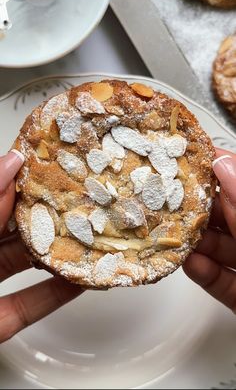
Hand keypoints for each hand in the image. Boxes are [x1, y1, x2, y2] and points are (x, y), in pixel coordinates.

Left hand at [0, 151, 82, 342]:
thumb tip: (8, 163)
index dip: (17, 179)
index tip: (47, 163)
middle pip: (13, 229)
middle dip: (45, 214)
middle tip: (76, 199)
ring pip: (23, 266)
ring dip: (57, 253)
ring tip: (86, 235)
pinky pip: (28, 305)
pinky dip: (55, 294)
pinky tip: (79, 280)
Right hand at [183, 147, 235, 312]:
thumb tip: (223, 165)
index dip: (217, 170)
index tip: (189, 159)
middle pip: (229, 216)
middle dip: (199, 210)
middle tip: (172, 201)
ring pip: (222, 249)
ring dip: (197, 243)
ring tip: (176, 235)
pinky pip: (223, 282)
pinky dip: (206, 274)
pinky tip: (191, 263)